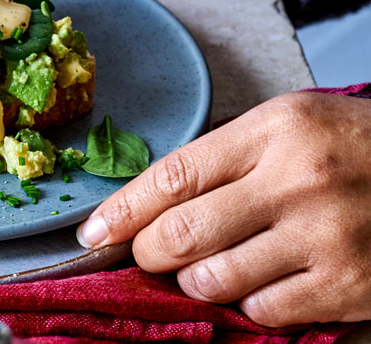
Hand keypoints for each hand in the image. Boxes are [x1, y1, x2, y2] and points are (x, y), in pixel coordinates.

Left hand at [75, 92, 370, 326]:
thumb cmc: (356, 147)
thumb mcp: (288, 126)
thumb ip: (222, 160)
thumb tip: (147, 205)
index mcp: (274, 130)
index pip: (170, 175)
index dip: (120, 210)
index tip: (92, 231)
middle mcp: (297, 181)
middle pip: (178, 235)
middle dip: (146, 252)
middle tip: (148, 253)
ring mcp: (325, 237)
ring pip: (212, 280)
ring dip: (195, 279)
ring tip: (209, 265)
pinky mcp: (349, 286)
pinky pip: (262, 311)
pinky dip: (248, 302)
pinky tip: (263, 280)